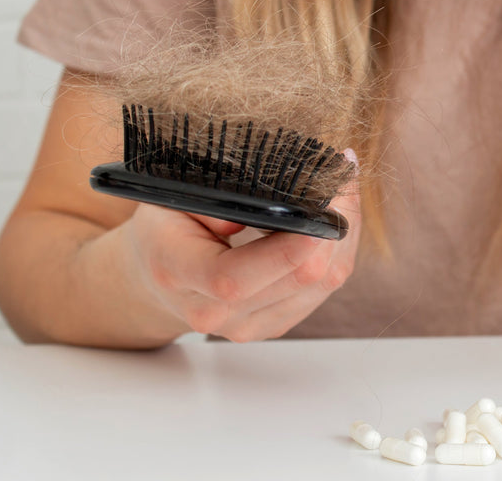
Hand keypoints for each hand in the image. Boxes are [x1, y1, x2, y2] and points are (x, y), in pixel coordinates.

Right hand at [120, 190, 360, 342]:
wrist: (156, 276)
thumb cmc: (166, 227)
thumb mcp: (172, 198)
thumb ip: (214, 201)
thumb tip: (272, 207)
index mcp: (180, 274)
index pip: (237, 276)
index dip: (289, 246)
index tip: (322, 204)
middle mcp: (216, 313)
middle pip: (296, 280)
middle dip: (330, 225)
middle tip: (342, 176)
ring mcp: (248, 325)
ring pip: (321, 287)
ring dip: (342, 237)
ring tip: (345, 190)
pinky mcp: (274, 324)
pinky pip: (322, 292)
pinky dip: (337, 254)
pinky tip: (337, 219)